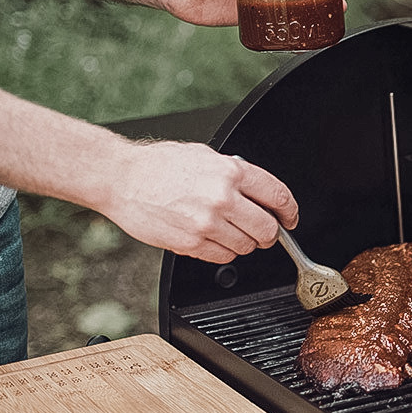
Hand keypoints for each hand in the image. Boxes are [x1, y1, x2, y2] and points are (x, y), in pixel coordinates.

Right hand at [103, 141, 299, 263]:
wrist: (121, 178)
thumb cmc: (160, 165)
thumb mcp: (206, 156)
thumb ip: (236, 174)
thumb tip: (261, 193)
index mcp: (231, 172)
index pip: (278, 197)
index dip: (289, 212)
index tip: (289, 219)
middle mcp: (222, 198)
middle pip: (268, 229)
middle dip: (269, 233)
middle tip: (262, 231)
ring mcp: (207, 223)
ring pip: (246, 246)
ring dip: (243, 243)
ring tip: (227, 230)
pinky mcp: (191, 243)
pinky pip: (223, 257)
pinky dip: (223, 251)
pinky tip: (211, 238)